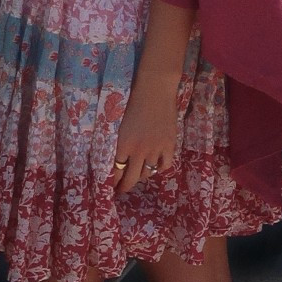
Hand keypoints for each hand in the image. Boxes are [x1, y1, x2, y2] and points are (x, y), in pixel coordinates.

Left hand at [112, 70, 179, 193]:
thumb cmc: (133, 103)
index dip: (113, 181)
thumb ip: (121, 144)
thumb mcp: (120, 125)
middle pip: (131, 178)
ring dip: (142, 175)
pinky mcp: (169, 146)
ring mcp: (155, 150)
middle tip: (122, 190)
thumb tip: (119, 159)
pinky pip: (164, 166)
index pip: (116, 171)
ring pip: (147, 173)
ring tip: (139, 173)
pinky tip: (156, 165)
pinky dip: (159, 168)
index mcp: (123, 145)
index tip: (112, 186)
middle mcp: (138, 151)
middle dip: (125, 187)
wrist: (154, 91)